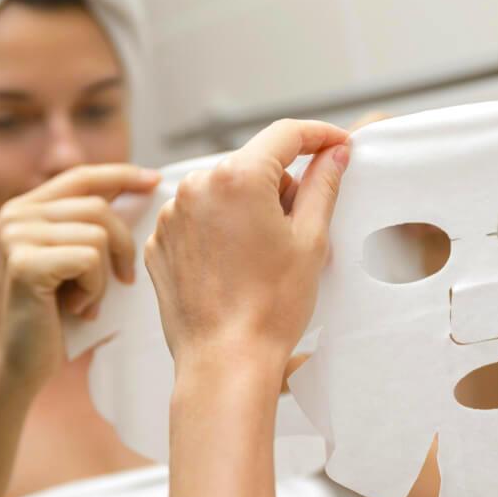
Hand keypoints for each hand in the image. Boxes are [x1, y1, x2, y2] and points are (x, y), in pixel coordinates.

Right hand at [0, 164, 160, 392]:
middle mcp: (15, 215)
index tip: (155, 179)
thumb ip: (93, 228)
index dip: (121, 175)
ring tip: (87, 300)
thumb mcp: (77, 263)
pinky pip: (89, 260)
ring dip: (105, 275)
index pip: (82, 176)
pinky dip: (95, 289)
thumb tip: (143, 194)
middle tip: (124, 281)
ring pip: (98, 234)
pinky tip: (78, 309)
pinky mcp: (24, 262)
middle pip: (99, 207)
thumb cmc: (57, 315)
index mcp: (26, 208)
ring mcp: (15, 236)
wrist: (20, 363)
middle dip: (123, 246)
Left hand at [145, 119, 349, 370]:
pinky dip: (221, 231)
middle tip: (301, 230)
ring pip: (224, 192)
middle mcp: (196, 186)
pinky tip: (236, 267)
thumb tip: (334, 153)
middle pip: (253, 164)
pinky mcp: (160, 241)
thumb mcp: (310, 241)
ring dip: (250, 208)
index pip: (286, 134)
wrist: (225, 361)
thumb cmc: (270, 307)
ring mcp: (172, 214)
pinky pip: (199, 219)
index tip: (337, 144)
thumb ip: (323, 185)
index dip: (318, 135)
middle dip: (282, 186)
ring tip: (264, 257)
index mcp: (238, 178)